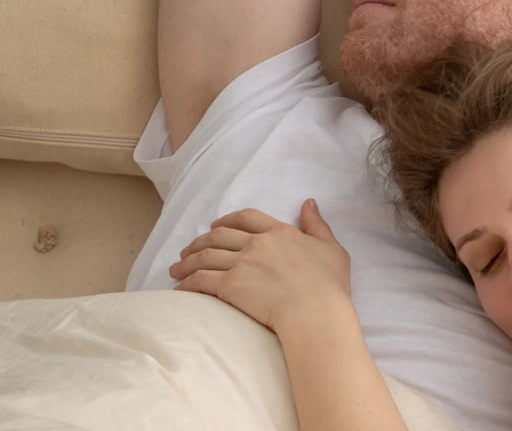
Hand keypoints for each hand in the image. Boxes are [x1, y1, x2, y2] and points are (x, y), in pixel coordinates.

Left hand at [169, 198, 349, 331]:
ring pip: (205, 256)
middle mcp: (257, 243)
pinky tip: (179, 287)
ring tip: (176, 268)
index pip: (247, 218)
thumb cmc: (329, 284)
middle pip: (219, 235)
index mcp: (280, 232)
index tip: (217, 225)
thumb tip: (309, 203)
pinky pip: (201, 280)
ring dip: (187, 261)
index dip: (228, 220)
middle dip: (200, 240)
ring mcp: (242, 264)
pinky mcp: (230, 286)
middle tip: (190, 249)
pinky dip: (187, 281)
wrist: (315, 311)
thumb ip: (317, 225)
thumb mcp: (331, 248)